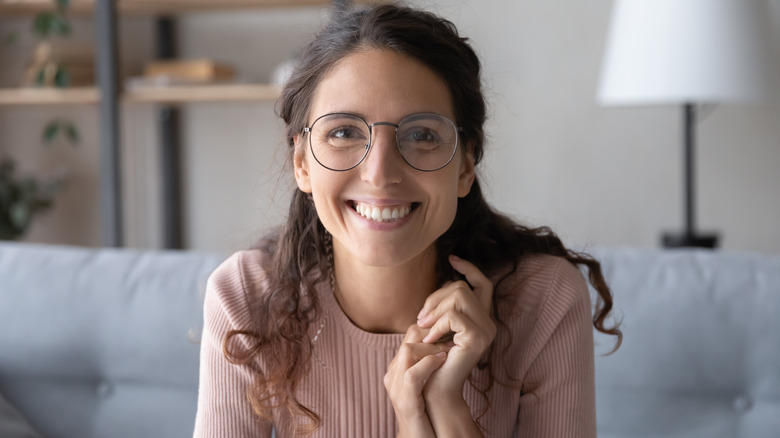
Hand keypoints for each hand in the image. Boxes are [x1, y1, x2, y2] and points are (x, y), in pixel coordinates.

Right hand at [384, 323, 450, 436]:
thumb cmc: (426, 413)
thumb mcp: (425, 383)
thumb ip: (428, 365)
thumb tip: (445, 344)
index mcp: (396, 368)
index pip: (410, 336)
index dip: (431, 329)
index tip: (450, 331)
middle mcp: (392, 375)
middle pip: (408, 338)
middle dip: (432, 333)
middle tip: (452, 336)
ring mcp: (396, 388)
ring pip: (408, 350)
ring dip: (433, 346)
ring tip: (449, 348)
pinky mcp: (405, 401)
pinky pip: (413, 374)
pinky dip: (429, 363)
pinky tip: (443, 360)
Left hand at [416, 255, 495, 402]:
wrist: (433, 389)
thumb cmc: (430, 358)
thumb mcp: (435, 326)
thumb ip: (444, 306)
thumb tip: (446, 280)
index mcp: (481, 319)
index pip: (483, 284)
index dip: (469, 268)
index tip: (452, 259)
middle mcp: (488, 323)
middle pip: (462, 287)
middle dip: (436, 296)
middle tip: (421, 318)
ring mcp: (486, 331)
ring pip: (459, 296)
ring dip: (435, 309)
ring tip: (423, 327)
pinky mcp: (477, 338)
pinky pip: (454, 315)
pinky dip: (437, 324)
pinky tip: (429, 338)